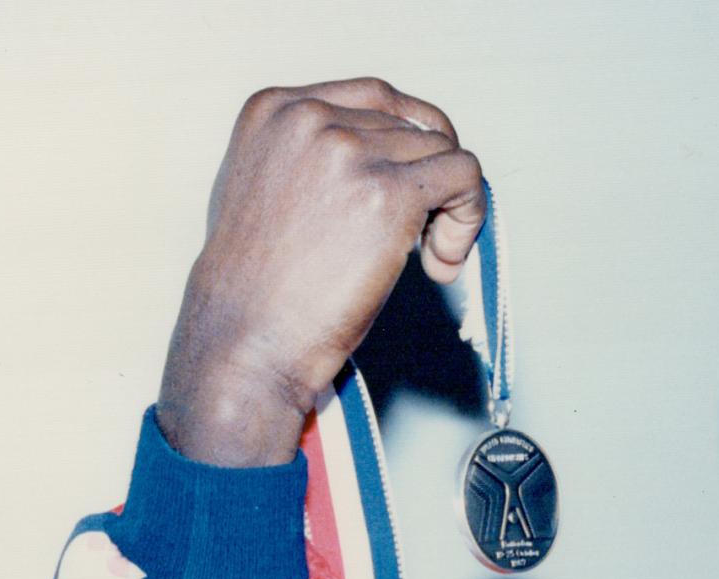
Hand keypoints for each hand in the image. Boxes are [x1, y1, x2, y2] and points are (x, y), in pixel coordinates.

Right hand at [157, 77, 484, 465]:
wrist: (248, 338)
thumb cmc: (259, 286)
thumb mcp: (266, 189)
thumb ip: (314, 157)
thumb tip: (388, 159)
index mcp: (276, 108)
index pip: (378, 99)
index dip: (409, 147)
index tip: (411, 193)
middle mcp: (310, 117)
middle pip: (416, 129)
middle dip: (429, 187)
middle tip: (421, 241)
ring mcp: (348, 151)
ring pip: (445, 153)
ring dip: (452, 208)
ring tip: (429, 259)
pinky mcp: (387, 192)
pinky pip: (465, 177)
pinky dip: (470, 218)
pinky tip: (441, 262)